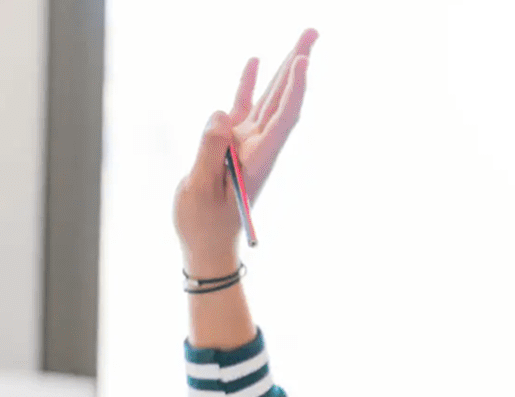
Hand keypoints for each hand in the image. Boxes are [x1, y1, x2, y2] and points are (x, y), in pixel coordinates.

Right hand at [173, 28, 316, 273]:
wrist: (206, 247)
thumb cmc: (203, 225)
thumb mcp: (201, 192)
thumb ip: (210, 153)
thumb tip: (221, 114)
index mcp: (258, 160)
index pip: (282, 118)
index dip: (294, 88)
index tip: (302, 59)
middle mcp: (259, 147)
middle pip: (283, 100)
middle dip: (298, 63)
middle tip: (313, 31)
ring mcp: (247, 143)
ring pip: (269, 98)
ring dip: (283, 68)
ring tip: (300, 40)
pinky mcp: (231, 144)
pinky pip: (243, 107)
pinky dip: (249, 83)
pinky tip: (255, 60)